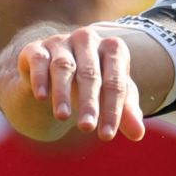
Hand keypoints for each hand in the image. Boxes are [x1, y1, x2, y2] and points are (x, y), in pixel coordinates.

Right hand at [16, 25, 144, 141]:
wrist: (55, 69)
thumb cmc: (92, 84)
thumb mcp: (111, 97)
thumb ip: (125, 113)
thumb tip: (138, 134)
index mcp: (113, 48)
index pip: (116, 82)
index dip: (112, 110)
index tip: (106, 135)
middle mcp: (88, 39)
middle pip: (90, 74)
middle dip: (89, 103)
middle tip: (86, 127)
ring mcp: (61, 42)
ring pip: (64, 67)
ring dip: (62, 93)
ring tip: (62, 117)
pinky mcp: (37, 48)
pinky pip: (39, 61)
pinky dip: (40, 79)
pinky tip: (41, 97)